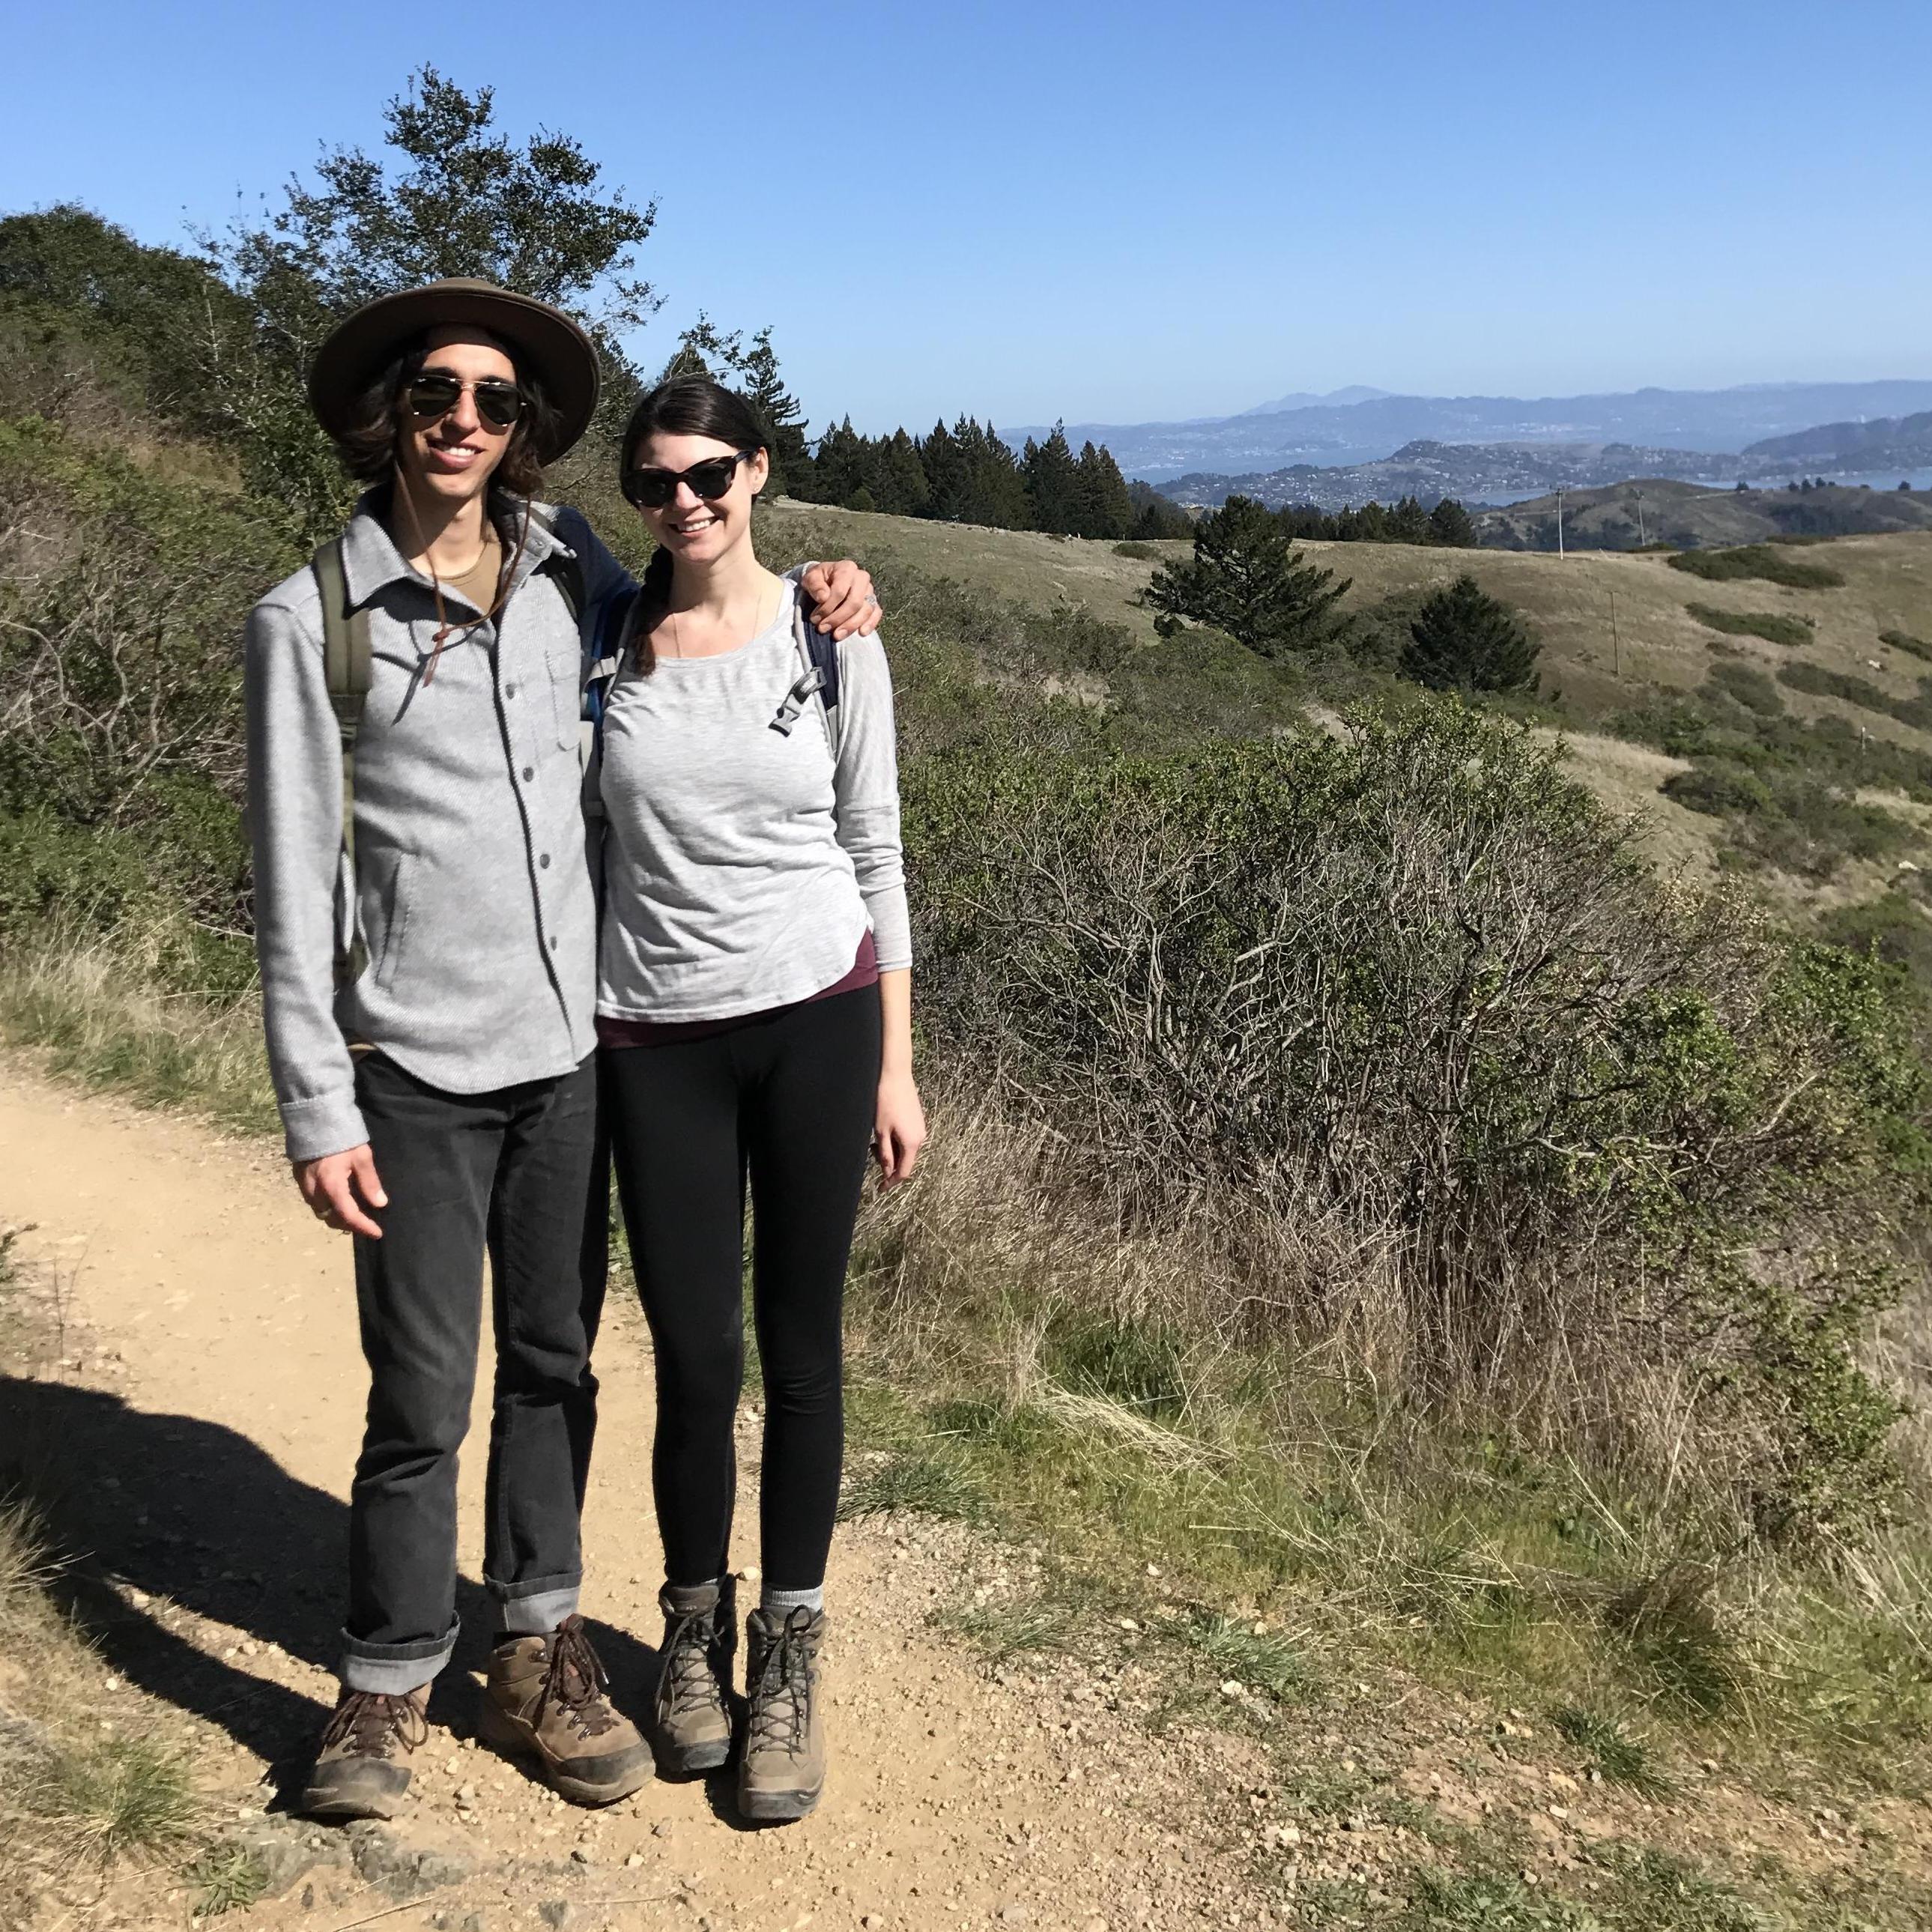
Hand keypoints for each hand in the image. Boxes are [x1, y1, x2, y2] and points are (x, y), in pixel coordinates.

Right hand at [294, 1144, 388, 1237]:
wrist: (314, 1118)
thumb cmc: (342, 1136)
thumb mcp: (362, 1157)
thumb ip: (369, 1182)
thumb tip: (380, 1203)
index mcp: (331, 1185)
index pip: (348, 1215)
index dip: (363, 1227)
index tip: (377, 1233)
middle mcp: (314, 1190)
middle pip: (331, 1218)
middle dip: (349, 1224)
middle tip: (366, 1223)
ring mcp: (303, 1185)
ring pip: (320, 1212)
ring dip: (336, 1216)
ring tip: (353, 1214)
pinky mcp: (298, 1178)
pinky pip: (312, 1201)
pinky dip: (326, 1206)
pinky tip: (338, 1200)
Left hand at [802, 559, 880, 639]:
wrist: (826, 581)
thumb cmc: (818, 580)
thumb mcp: (810, 578)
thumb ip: (815, 585)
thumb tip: (823, 597)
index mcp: (846, 568)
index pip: (840, 591)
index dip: (827, 607)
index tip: (815, 619)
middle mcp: (861, 577)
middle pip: (855, 602)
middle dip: (838, 619)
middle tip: (823, 629)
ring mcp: (869, 590)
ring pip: (866, 610)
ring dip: (851, 625)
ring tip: (836, 635)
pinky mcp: (873, 602)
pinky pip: (876, 613)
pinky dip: (870, 624)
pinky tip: (861, 633)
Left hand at [873, 1071, 926, 1186]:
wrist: (895, 1075)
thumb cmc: (886, 1102)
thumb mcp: (881, 1132)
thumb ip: (885, 1155)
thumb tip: (888, 1172)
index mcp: (912, 1143)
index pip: (904, 1171)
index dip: (891, 1182)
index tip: (880, 1189)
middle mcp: (921, 1137)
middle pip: (905, 1160)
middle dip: (888, 1162)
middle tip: (871, 1151)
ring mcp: (921, 1128)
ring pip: (906, 1149)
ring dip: (891, 1150)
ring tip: (875, 1140)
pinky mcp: (918, 1120)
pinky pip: (908, 1139)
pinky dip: (896, 1141)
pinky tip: (885, 1131)